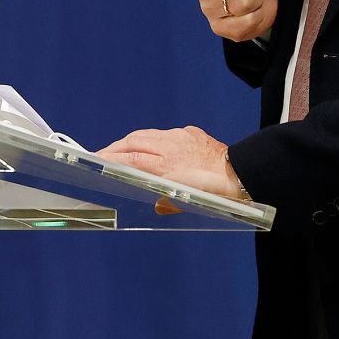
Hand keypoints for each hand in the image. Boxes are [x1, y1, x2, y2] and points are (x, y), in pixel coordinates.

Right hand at [97, 125, 244, 200]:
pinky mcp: (190, 132)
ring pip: (146, 134)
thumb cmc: (218, 191)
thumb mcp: (191, 202)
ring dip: (130, 141)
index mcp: (168, 165)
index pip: (131, 159)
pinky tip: (150, 146)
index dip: (112, 159)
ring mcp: (180, 136)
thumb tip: (157, 206)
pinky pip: (164, 133)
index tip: (97, 160)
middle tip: (102, 155)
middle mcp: (170, 146)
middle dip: (115, 148)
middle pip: (134, 142)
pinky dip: (151, 138)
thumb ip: (169, 202)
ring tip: (120, 150)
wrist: (242, 172)